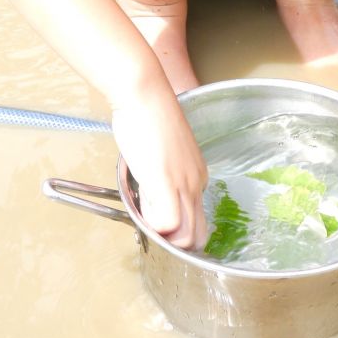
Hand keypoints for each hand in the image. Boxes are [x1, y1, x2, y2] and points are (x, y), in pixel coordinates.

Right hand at [111, 86, 207, 250]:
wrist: (144, 94)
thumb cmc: (147, 114)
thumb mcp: (161, 150)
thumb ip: (160, 173)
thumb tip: (148, 190)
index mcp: (196, 174)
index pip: (196, 218)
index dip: (176, 227)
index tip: (156, 218)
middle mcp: (196, 182)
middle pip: (197, 235)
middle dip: (174, 243)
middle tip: (151, 227)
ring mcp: (184, 184)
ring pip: (187, 237)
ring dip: (164, 237)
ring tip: (144, 213)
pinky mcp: (167, 184)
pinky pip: (167, 225)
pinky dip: (152, 225)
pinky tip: (140, 205)